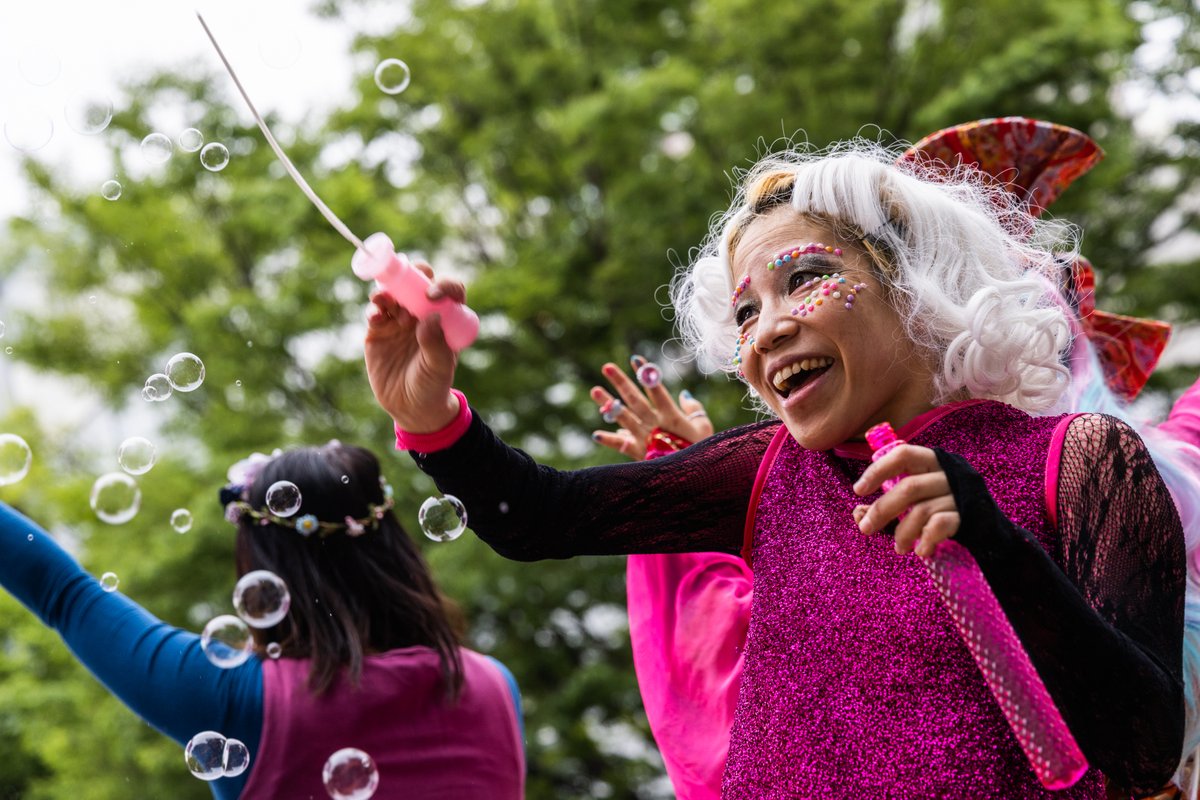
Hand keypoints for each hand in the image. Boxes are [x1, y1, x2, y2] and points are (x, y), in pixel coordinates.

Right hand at [363, 261, 464, 432]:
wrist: (409, 407)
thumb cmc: (432, 386)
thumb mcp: (438, 369)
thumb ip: (436, 345)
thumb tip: (431, 316)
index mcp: (445, 319)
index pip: (449, 291)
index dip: (443, 286)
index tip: (433, 294)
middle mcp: (422, 314)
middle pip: (418, 282)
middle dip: (410, 274)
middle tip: (402, 281)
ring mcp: (399, 321)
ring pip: (393, 294)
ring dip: (387, 291)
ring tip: (383, 301)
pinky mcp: (378, 331)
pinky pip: (375, 313)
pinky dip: (373, 310)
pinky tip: (374, 317)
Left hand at [590, 355, 715, 459]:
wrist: (695, 478)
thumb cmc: (701, 450)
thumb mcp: (704, 427)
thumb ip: (693, 408)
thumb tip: (683, 394)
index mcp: (672, 416)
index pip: (656, 389)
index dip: (646, 374)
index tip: (635, 358)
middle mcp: (656, 425)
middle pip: (635, 400)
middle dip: (621, 382)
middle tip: (606, 366)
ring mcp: (645, 439)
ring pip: (624, 418)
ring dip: (608, 404)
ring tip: (594, 390)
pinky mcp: (640, 454)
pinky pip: (621, 446)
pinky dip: (609, 440)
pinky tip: (596, 434)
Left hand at [852, 443, 959, 557]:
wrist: (990, 530)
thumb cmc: (942, 510)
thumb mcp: (916, 501)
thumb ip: (888, 505)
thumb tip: (858, 514)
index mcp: (932, 461)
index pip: (903, 454)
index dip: (879, 470)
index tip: (858, 490)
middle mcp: (948, 473)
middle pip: (909, 486)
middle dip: (883, 510)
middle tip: (865, 528)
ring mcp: (961, 494)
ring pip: (922, 509)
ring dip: (903, 532)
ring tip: (899, 548)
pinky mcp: (969, 515)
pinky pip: (940, 525)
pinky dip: (925, 539)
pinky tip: (920, 551)